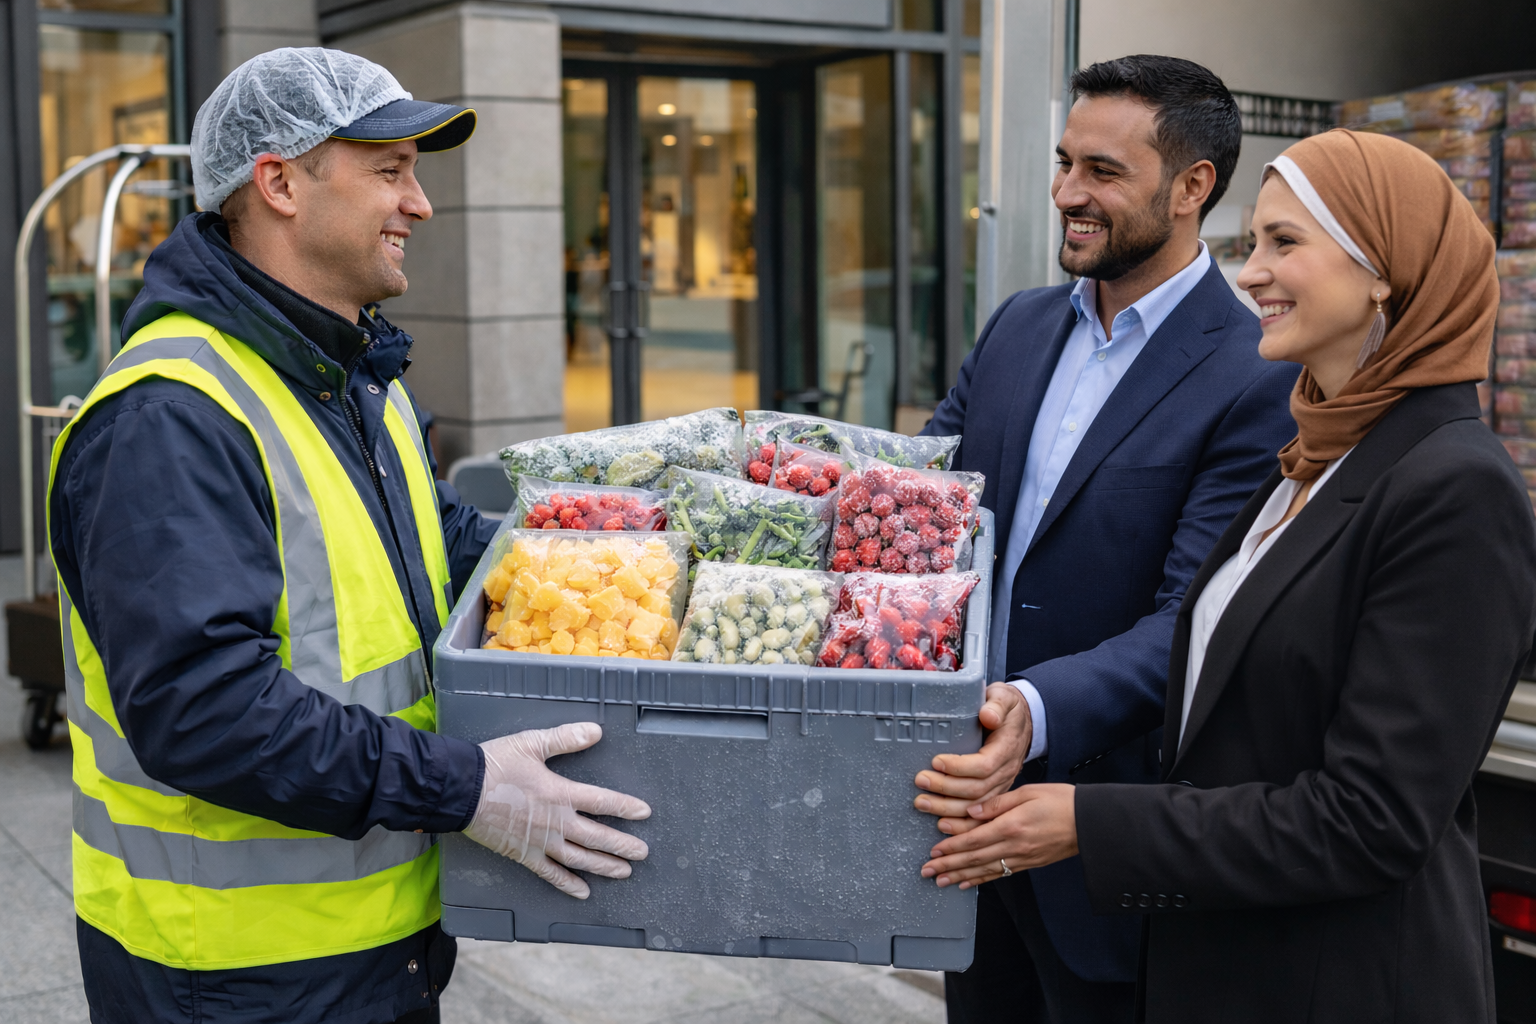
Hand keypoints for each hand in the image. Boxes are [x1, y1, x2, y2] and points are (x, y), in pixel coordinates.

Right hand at [463, 722, 650, 898]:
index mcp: (559, 793)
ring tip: (624, 871)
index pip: (601, 802)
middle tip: (642, 853)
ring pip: (578, 859)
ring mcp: (539, 841)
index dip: (625, 808)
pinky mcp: (523, 854)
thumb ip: (565, 738)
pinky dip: (567, 884)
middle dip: (622, 845)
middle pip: (596, 837)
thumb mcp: (531, 743)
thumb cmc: (494, 765)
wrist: (460, 790)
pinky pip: (549, 873)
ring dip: (603, 866)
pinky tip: (583, 892)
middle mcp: (554, 822)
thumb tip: (595, 731)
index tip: (644, 813)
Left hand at [913, 683, 1030, 821]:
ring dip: (947, 809)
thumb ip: (996, 705)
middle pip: (977, 789)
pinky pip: (980, 816)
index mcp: (1007, 749)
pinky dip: (961, 824)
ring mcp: (1002, 786)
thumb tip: (987, 715)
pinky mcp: (995, 794)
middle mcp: (1006, 771)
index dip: (958, 767)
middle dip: (945, 788)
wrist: (1023, 721)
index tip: (936, 761)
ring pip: (977, 807)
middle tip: (920, 780)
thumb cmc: (1007, 708)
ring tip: (922, 803)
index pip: (983, 766)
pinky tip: (942, 826)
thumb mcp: (1004, 698)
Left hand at [920, 784, 1076, 888]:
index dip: (950, 847)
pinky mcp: (1029, 864)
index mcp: (1010, 826)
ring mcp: (1021, 858)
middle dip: (948, 866)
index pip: (972, 840)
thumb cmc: (1060, 802)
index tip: (933, 852)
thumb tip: (972, 812)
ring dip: (960, 876)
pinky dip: (981, 880)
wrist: (1089, 822)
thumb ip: (997, 803)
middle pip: (973, 859)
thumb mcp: (1027, 792)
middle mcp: (1014, 847)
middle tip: (927, 872)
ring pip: (984, 870)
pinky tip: (968, 883)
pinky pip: (1000, 874)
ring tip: (941, 881)